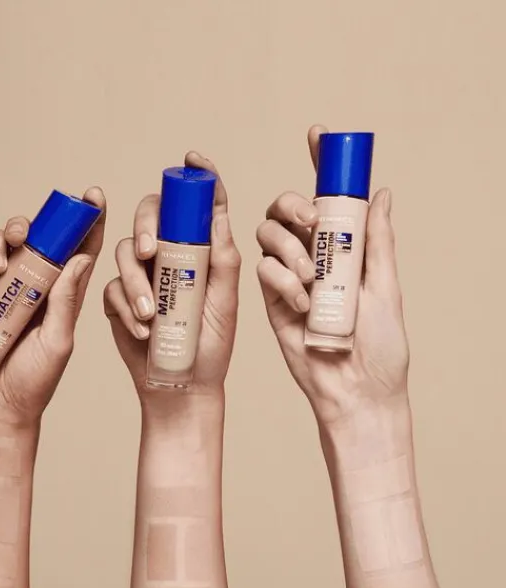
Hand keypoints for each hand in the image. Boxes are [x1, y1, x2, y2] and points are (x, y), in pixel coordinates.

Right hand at [0, 187, 106, 427]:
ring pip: (0, 244)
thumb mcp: (58, 342)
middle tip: (27, 234)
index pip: (80, 248)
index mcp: (64, 294)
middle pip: (35, 237)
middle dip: (31, 224)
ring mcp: (3, 289)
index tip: (92, 194)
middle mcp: (34, 285)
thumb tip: (82, 257)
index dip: (87, 219)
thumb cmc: (34, 382)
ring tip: (0, 264)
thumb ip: (67, 301)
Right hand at [103, 152, 240, 410]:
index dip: (196, 178)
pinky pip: (112, 288)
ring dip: (134, 281)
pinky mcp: (118, 300)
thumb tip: (220, 210)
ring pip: (124, 253)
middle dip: (145, 226)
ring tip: (149, 314)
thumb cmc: (211, 345)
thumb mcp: (225, 299)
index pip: (194, 205)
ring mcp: (140, 277)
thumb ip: (222, 257)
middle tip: (151, 252)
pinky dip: (125, 307)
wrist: (183, 386)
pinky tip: (142, 330)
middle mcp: (167, 255)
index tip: (193, 159)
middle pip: (148, 216)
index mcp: (197, 250)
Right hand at [256, 125, 408, 427]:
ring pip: (268, 237)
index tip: (318, 135)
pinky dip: (281, 279)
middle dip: (292, 206)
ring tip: (311, 280)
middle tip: (312, 221)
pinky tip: (300, 301)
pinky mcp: (270, 301)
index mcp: (344, 248)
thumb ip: (378, 241)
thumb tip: (381, 192)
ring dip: (289, 248)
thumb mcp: (385, 286)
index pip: (329, 198)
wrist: (352, 389)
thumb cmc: (379, 346)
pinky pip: (264, 272)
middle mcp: (313, 257)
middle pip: (285, 211)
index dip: (320, 164)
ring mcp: (288, 278)